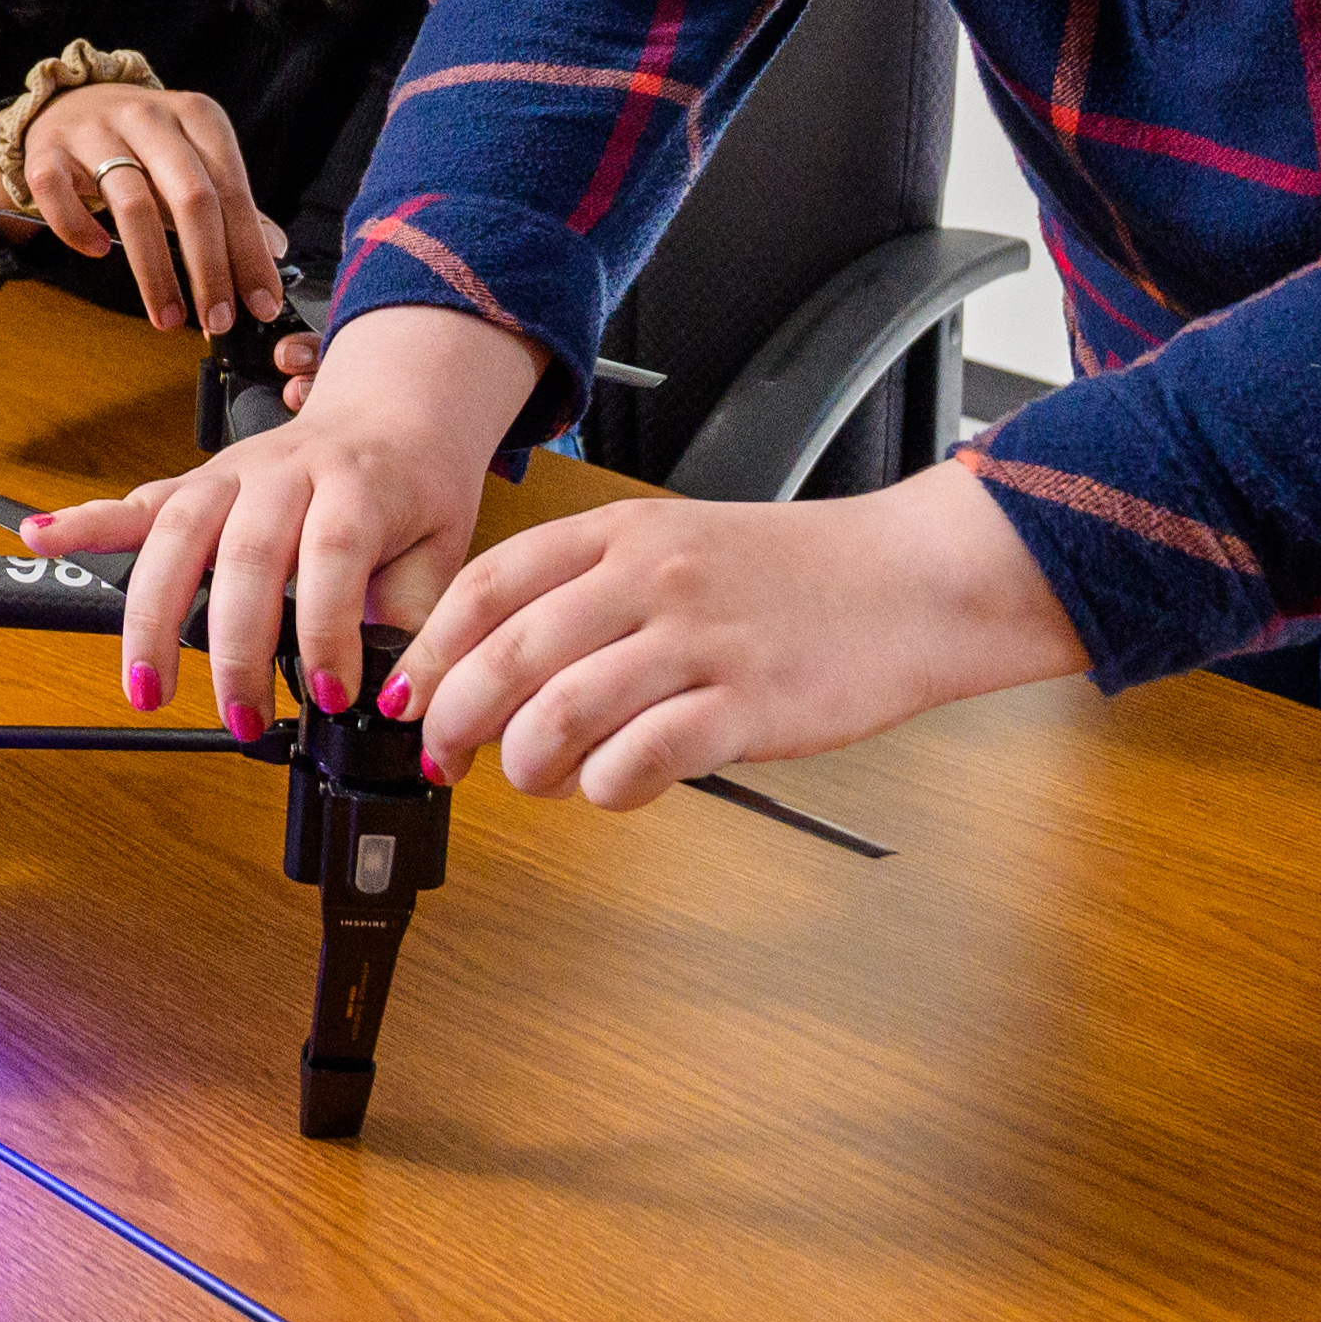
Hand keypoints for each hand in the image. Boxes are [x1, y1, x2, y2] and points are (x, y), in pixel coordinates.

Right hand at [9, 80, 285, 332]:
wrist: (72, 103)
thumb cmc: (144, 144)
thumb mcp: (196, 162)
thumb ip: (234, 207)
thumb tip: (275, 252)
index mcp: (197, 116)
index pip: (232, 190)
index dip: (249, 252)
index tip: (261, 304)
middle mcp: (149, 116)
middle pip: (190, 198)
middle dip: (210, 268)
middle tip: (218, 319)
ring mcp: (94, 131)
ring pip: (131, 205)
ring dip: (155, 272)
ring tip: (169, 317)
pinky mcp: (46, 150)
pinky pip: (58, 194)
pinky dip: (78, 228)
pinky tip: (96, 252)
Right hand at [25, 302, 537, 739]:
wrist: (395, 414)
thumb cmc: (413, 490)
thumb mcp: (444, 553)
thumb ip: (414, 619)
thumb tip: (398, 697)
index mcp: (357, 484)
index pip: (332, 557)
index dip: (326, 630)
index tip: (332, 696)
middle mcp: (286, 471)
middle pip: (246, 550)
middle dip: (236, 645)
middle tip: (244, 718)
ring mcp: (233, 472)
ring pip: (179, 529)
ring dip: (155, 612)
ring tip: (146, 686)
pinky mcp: (198, 481)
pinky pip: (138, 500)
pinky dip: (87, 521)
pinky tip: (42, 537)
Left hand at [389, 460, 1088, 806]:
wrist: (911, 579)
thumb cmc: (796, 574)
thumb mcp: (679, 544)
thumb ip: (594, 591)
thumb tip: (503, 663)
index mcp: (623, 535)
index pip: (488, 585)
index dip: (433, 650)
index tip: (409, 696)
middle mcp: (651, 580)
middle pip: (509, 656)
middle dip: (456, 720)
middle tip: (445, 757)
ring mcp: (699, 642)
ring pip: (561, 712)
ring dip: (526, 764)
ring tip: (535, 778)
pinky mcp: (746, 706)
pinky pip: (641, 759)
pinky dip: (607, 786)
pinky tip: (614, 786)